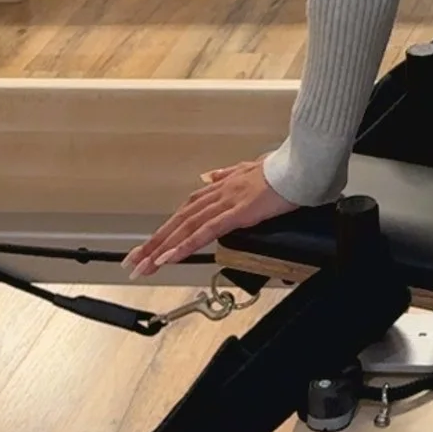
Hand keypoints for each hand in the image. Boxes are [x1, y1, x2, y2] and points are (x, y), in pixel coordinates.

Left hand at [125, 159, 295, 277]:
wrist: (299, 166)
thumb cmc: (281, 170)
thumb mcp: (251, 168)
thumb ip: (229, 174)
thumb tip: (211, 176)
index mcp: (220, 186)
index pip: (185, 211)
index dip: (165, 229)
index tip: (149, 247)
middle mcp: (217, 192)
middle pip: (178, 220)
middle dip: (154, 243)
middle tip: (133, 262)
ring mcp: (225, 202)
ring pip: (185, 227)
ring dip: (162, 247)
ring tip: (145, 266)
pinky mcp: (236, 212)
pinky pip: (205, 231)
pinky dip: (184, 244)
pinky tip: (170, 257)